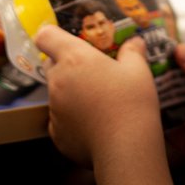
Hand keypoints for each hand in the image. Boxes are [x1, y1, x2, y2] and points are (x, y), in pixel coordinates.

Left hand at [35, 25, 162, 167]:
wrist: (126, 149)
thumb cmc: (132, 103)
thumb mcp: (138, 70)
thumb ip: (132, 52)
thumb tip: (135, 42)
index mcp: (74, 58)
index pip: (45, 36)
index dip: (51, 35)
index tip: (64, 39)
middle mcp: (58, 81)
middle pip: (51, 65)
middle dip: (66, 65)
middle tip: (92, 73)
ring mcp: (54, 109)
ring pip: (57, 93)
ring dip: (71, 94)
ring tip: (99, 104)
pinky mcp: (56, 134)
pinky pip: (60, 120)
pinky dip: (73, 119)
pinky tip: (94, 125)